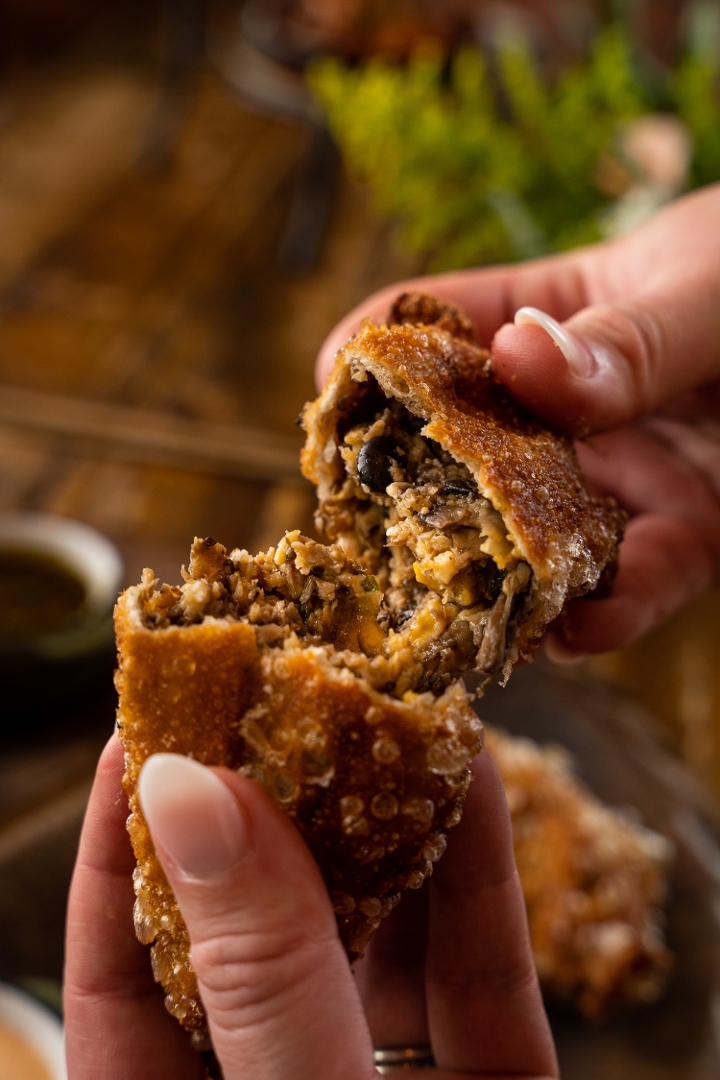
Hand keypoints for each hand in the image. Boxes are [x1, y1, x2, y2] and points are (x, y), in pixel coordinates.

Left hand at [64, 735, 556, 1078]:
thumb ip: (259, 968)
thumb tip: (188, 789)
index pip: (123, 967)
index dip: (127, 844)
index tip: (143, 734)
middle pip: (258, 925)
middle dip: (277, 803)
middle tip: (277, 685)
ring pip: (377, 933)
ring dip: (389, 817)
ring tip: (384, 702)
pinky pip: (478, 970)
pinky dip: (479, 873)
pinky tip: (474, 776)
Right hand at [316, 183, 719, 657]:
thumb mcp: (704, 282)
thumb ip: (620, 336)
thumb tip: (515, 361)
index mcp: (542, 317)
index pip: (425, 333)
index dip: (369, 365)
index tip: (335, 413)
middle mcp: (565, 410)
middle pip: (462, 454)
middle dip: (417, 502)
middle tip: (382, 550)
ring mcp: (620, 476)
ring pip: (536, 537)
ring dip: (504, 578)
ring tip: (475, 611)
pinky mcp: (688, 535)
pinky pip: (638, 581)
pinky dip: (610, 612)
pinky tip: (582, 628)